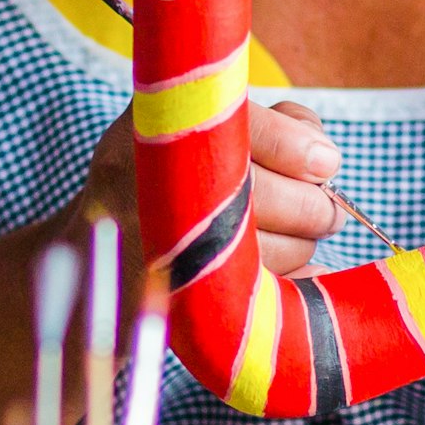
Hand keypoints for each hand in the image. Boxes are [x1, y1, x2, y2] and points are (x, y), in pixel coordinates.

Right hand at [76, 95, 347, 275]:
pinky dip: (292, 284)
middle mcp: (152, 182)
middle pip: (266, 197)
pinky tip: (299, 273)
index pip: (246, 128)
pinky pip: (260, 295)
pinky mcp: (176, 299)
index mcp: (160, 125)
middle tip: (328, 213)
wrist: (95, 249)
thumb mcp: (201, 128)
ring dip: (302, 247)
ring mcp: (160, 245)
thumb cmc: (168, 177)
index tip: (327, 164)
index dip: (296, 146)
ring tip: (300, 239)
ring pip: (271, 251)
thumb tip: (323, 159)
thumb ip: (272, 124)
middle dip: (314, 208)